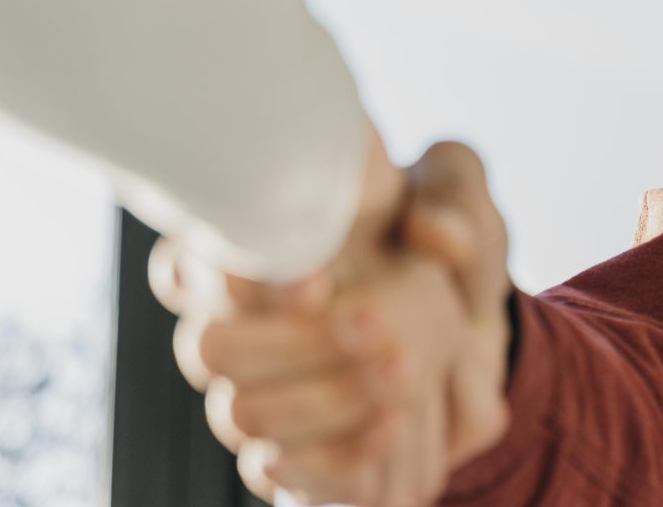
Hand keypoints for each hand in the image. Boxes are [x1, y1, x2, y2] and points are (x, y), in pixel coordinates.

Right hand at [153, 131, 513, 504]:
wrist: (475, 322)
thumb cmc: (440, 239)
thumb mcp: (458, 191)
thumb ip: (449, 190)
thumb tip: (436, 234)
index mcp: (255, 246)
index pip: (186, 263)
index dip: (236, 276)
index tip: (317, 282)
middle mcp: (237, 322)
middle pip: (207, 348)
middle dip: (293, 344)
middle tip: (376, 323)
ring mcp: (255, 391)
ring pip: (240, 415)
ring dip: (324, 401)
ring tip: (405, 373)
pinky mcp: (289, 451)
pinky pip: (276, 472)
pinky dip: (335, 458)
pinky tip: (390, 428)